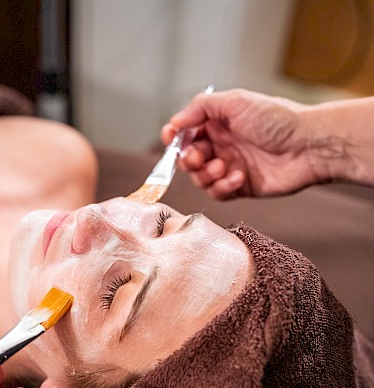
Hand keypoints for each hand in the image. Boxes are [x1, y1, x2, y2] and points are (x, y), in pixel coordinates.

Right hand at [162, 89, 322, 199]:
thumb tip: (174, 122)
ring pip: (200, 179)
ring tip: (223, 167)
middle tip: (198, 158)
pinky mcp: (239, 187)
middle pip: (188, 159)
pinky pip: (217, 193)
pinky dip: (223, 187)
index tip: (170, 139)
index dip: (174, 138)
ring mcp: (229, 167)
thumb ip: (200, 108)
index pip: (185, 133)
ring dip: (206, 174)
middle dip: (188, 160)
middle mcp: (221, 145)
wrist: (308, 145)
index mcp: (218, 123)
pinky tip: (238, 177)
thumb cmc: (277, 119)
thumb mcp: (235, 102)